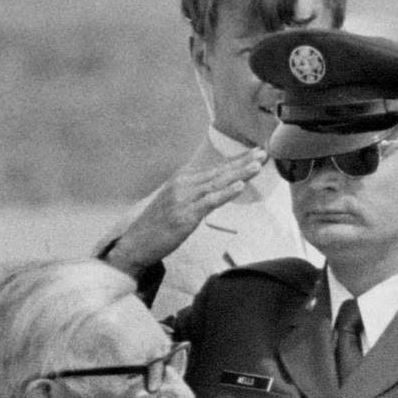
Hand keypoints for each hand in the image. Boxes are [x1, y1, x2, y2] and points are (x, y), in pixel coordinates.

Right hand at [106, 144, 267, 272]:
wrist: (135, 244)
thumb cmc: (155, 229)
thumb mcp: (174, 207)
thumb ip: (191, 199)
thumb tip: (207, 198)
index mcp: (182, 182)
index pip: (214, 169)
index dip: (235, 161)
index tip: (253, 154)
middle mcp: (183, 185)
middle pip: (219, 172)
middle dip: (242, 161)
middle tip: (263, 152)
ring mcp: (184, 199)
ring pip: (217, 183)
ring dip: (239, 173)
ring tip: (258, 165)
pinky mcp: (185, 215)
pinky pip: (210, 202)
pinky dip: (226, 193)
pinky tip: (241, 186)